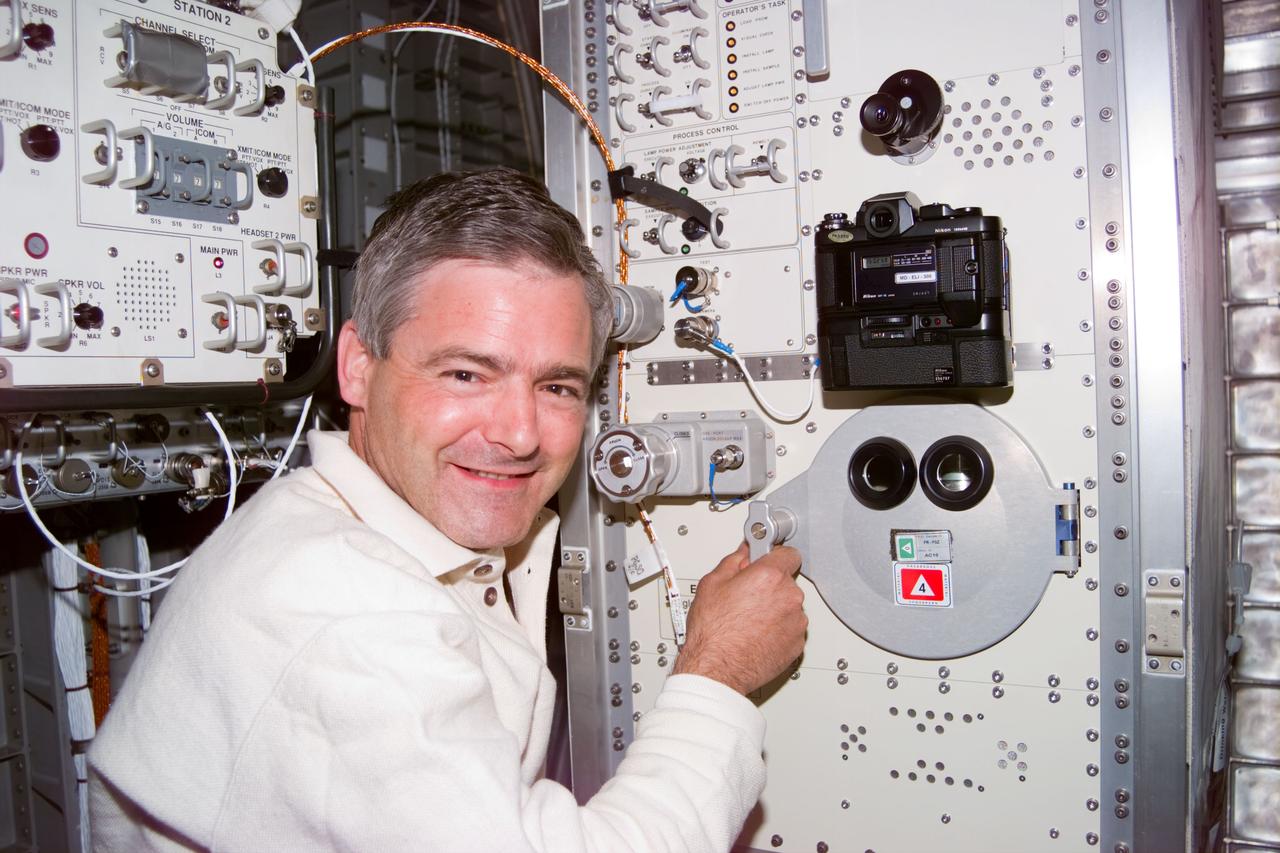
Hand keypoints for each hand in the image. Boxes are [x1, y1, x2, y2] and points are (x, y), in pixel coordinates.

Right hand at [672, 543, 806, 694]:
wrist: (717, 669)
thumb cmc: (712, 632)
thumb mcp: (712, 584)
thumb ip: (734, 561)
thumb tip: (744, 552)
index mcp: (769, 576)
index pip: (788, 553)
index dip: (775, 556)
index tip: (767, 560)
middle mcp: (789, 597)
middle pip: (786, 581)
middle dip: (769, 586)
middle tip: (747, 597)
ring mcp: (796, 622)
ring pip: (790, 606)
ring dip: (775, 609)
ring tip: (749, 620)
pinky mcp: (797, 644)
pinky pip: (792, 629)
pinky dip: (779, 630)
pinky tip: (757, 634)